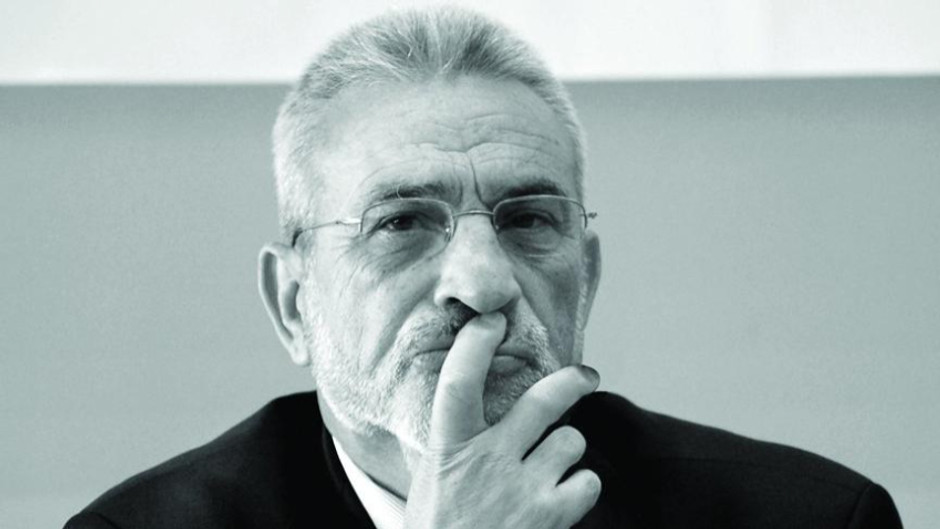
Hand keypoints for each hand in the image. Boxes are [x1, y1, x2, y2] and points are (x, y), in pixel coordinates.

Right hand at [403, 312, 601, 528]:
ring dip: (566, 453)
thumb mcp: (432, 479)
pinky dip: (580, 487)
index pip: (457, 384)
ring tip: (549, 470)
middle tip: (585, 376)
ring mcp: (522, 489)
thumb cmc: (441, 526)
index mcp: (449, 448)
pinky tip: (560, 498)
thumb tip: (476, 401)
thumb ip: (457, 442)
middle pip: (543, 401)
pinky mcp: (552, 516)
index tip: (491, 321)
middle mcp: (487, 461)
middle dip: (572, 382)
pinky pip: (588, 481)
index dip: (475, 346)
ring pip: (570, 441)